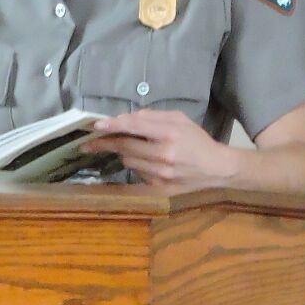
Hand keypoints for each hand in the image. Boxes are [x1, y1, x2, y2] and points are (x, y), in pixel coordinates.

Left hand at [91, 110, 245, 189]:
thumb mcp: (179, 119)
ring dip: (124, 153)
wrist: (215, 168)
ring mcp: (160, 174)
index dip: (113, 125)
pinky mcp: (159, 188)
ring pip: (128, 161)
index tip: (96, 125)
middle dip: (105, 143)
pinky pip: (137, 174)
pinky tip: (145, 161)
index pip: (134, 127)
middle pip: (125, 147)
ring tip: (128, 148)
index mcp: (169, 134)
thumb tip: (128, 118)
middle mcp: (163, 155)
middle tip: (88, 142)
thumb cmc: (196, 140)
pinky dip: (136, 165)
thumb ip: (153, 116)